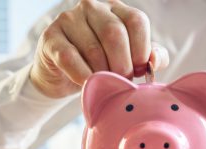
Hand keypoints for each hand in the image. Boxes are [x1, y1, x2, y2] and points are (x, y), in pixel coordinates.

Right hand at [30, 0, 166, 97]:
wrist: (61, 75)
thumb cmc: (98, 64)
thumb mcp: (127, 59)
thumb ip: (148, 57)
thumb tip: (155, 61)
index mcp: (115, 8)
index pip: (136, 21)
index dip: (142, 50)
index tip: (138, 71)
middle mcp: (91, 7)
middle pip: (114, 34)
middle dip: (122, 65)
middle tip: (121, 82)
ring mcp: (68, 19)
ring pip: (93, 49)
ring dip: (102, 73)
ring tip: (103, 84)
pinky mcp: (51, 37)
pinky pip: (70, 58)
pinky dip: (82, 75)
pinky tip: (87, 83)